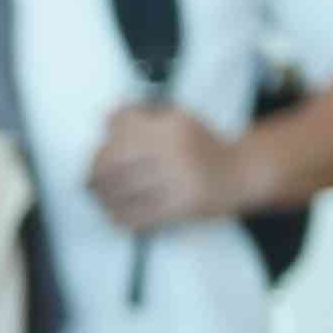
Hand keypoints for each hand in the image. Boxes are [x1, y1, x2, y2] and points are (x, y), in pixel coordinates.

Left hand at [80, 98, 253, 236]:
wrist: (241, 172)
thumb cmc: (203, 147)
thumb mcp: (179, 118)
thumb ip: (143, 115)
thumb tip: (106, 117)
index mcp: (171, 124)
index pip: (120, 126)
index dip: (103, 141)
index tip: (99, 152)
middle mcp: (175, 149)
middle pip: (113, 160)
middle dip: (95, 173)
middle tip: (90, 180)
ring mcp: (178, 179)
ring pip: (121, 190)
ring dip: (103, 197)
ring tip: (101, 198)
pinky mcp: (181, 207)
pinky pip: (137, 215)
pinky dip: (119, 216)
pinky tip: (117, 214)